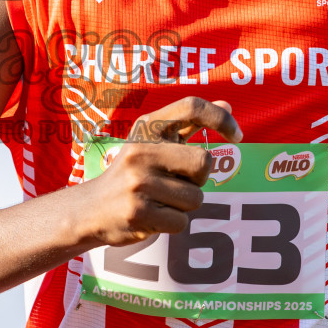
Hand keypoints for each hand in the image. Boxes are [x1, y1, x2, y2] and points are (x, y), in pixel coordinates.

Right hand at [75, 97, 242, 247]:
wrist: (90, 209)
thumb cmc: (131, 172)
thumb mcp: (152, 142)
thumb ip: (189, 124)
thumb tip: (227, 104)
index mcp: (146, 127)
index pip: (192, 107)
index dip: (221, 118)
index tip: (237, 135)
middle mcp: (141, 150)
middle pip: (204, 163)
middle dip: (198, 180)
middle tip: (174, 182)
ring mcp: (138, 182)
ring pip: (195, 199)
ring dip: (184, 205)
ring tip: (159, 200)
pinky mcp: (138, 212)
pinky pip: (182, 223)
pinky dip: (173, 223)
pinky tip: (152, 215)